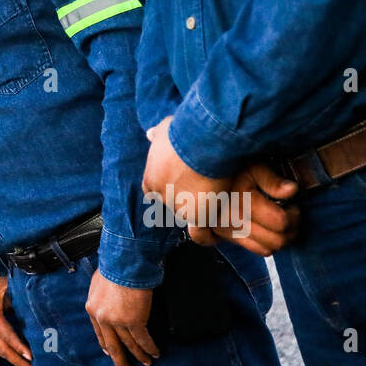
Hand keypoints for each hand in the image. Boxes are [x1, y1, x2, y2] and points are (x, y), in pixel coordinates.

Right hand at [0, 276, 32, 365]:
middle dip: (18, 361)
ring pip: (0, 351)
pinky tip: (22, 361)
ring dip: (15, 362)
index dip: (18, 346)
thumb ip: (20, 300)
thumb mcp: (9, 288)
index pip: (6, 334)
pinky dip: (11, 356)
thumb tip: (39, 312)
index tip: (30, 356)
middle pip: (2, 348)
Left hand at [85, 273, 157, 365]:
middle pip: (111, 344)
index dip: (105, 343)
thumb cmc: (114, 265)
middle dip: (119, 359)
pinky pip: (143, 339)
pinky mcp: (134, 321)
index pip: (99, 331)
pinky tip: (154, 353)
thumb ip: (103, 293)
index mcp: (92, 307)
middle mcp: (102, 317)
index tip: (109, 351)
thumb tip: (109, 296)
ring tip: (147, 362)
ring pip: (129, 344)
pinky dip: (149, 348)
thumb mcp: (100, 280)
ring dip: (139, 355)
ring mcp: (117, 321)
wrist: (123, 261)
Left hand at [143, 117, 233, 245]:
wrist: (203, 142)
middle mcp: (162, 195)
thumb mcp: (165, 129)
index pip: (153, 191)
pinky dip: (208, 235)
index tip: (177, 185)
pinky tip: (216, 236)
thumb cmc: (185, 132)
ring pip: (189, 216)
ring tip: (216, 204)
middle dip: (184, 199)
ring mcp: (179, 207)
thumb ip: (158, 135)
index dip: (165, 189)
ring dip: (200, 212)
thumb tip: (149, 134)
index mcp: (151, 178)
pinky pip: (202, 233)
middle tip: (202, 192)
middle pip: (172, 204)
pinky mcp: (197, 216)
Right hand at [212, 162, 299, 254]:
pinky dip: (269, 243)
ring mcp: (229, 232)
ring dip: (282, 238)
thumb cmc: (232, 169)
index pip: (280, 223)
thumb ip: (272, 180)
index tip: (293, 204)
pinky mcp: (227, 237)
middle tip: (292, 214)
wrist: (205, 175)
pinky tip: (269, 228)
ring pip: (268, 249)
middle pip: (277, 241)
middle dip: (292, 229)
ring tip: (282, 221)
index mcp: (242, 203)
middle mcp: (234, 222)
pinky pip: (257, 250)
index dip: (294, 214)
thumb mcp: (253, 167)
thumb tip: (292, 190)